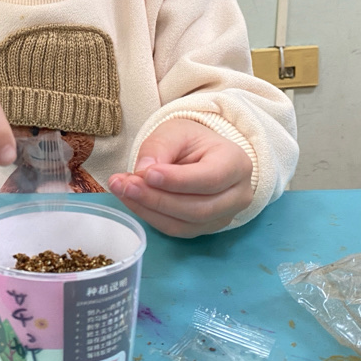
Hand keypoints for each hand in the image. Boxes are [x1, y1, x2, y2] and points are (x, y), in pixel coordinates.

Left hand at [107, 118, 252, 237]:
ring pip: (185, 224)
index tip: (146, 174)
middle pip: (198, 208)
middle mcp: (238, 195)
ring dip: (149, 209)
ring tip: (122, 190)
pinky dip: (150, 216)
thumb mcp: (175, 131)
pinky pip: (176, 229)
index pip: (210, 178)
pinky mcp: (205, 229)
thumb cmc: (191, 141)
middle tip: (125, 184)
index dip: (177, 180)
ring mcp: (224, 216)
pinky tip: (131, 200)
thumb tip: (142, 171)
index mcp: (236, 164)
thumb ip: (159, 147)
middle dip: (157, 199)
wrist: (201, 154)